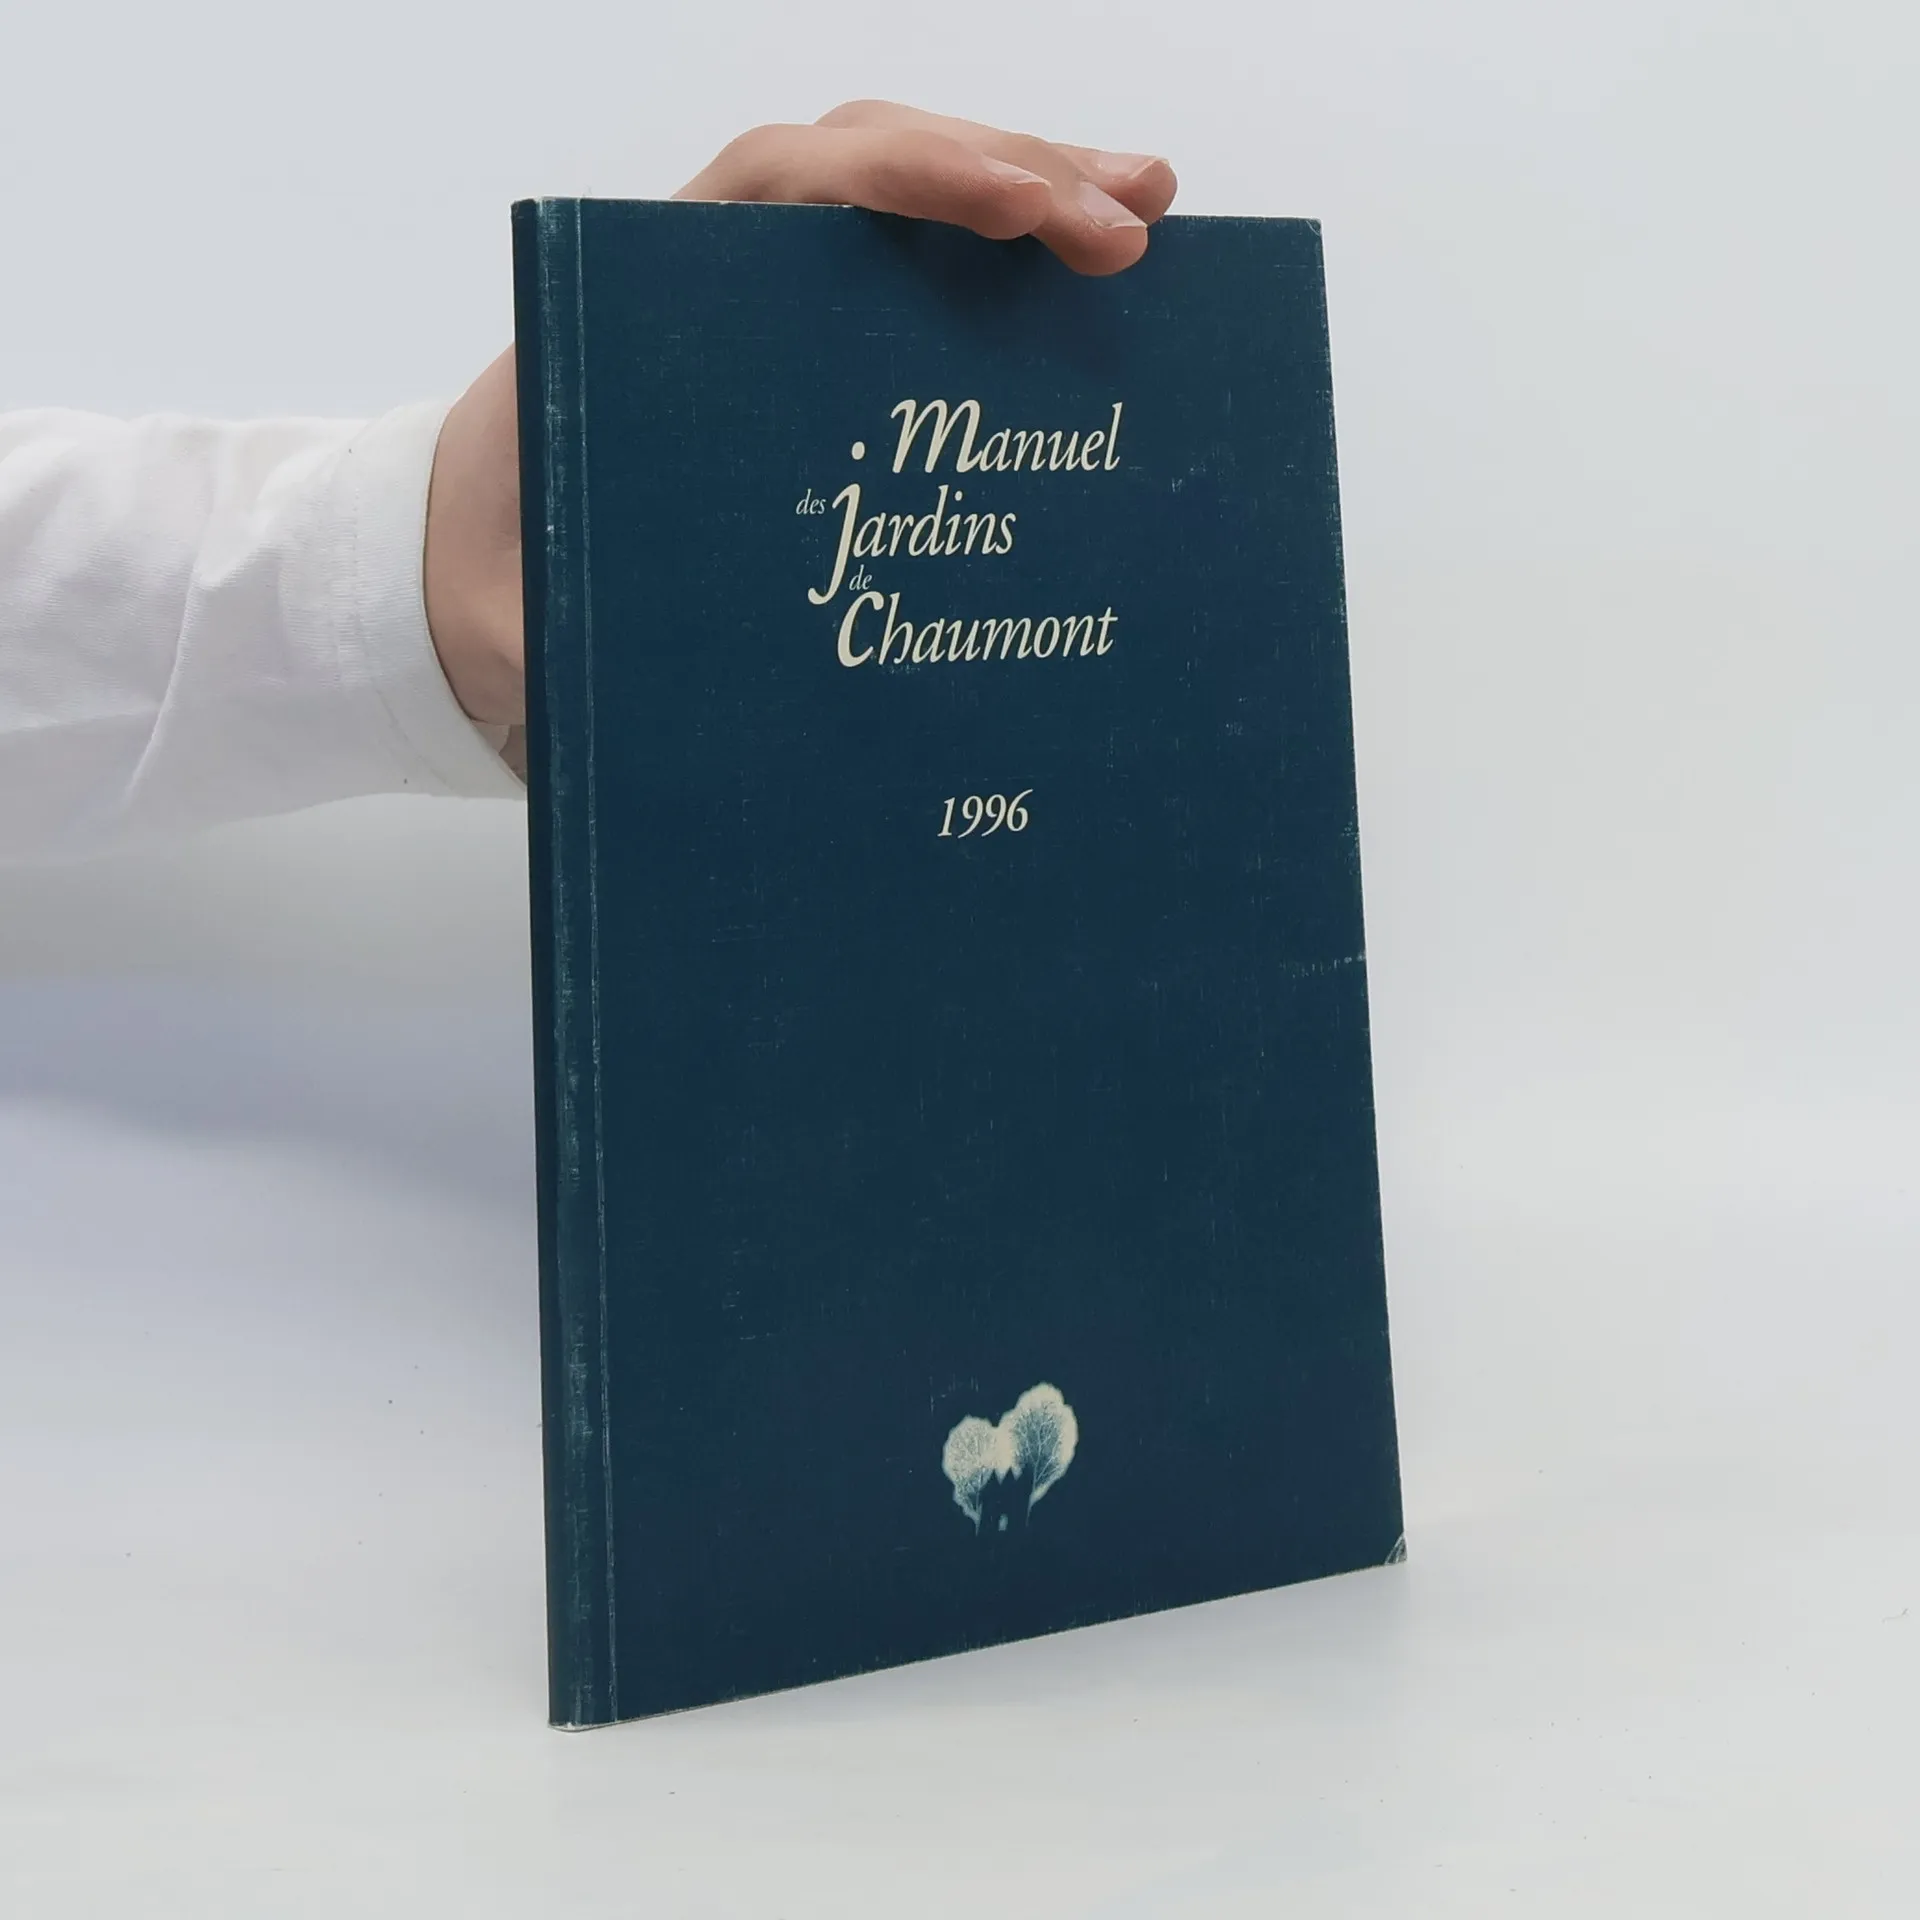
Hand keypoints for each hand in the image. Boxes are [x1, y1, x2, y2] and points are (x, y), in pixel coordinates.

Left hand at [423, 102, 1177, 735]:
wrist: (455, 581)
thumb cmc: (490, 584)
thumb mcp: (506, 623)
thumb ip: (545, 646)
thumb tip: (618, 688)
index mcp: (637, 309)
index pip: (786, 190)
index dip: (914, 184)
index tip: (1027, 216)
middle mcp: (705, 282)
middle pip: (870, 171)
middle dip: (1010, 174)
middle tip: (1134, 220)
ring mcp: (760, 312)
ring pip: (900, 212)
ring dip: (1024, 195)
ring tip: (1143, 214)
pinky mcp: (797, 360)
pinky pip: (903, 283)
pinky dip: (994, 274)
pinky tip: (1079, 292)